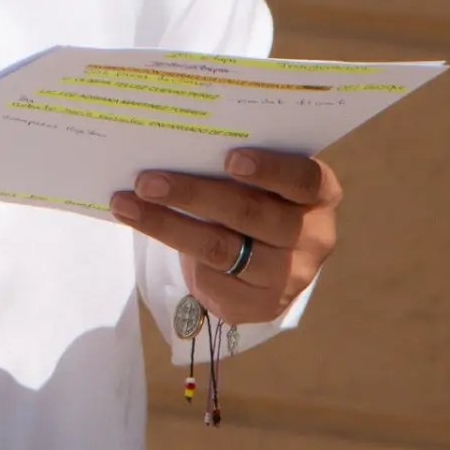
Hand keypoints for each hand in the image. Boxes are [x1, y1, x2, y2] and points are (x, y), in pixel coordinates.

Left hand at [109, 150, 339, 325]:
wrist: (268, 260)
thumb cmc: (259, 198)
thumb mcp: (263, 180)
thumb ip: (237, 164)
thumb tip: (174, 144)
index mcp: (320, 194)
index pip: (303, 179)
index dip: (270, 169)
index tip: (230, 158)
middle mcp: (314, 236)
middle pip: (251, 214)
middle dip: (193, 195)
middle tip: (147, 181)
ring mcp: (291, 275)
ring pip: (222, 248)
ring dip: (168, 225)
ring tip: (128, 205)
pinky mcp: (263, 306)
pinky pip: (214, 281)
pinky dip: (175, 255)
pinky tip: (148, 230)